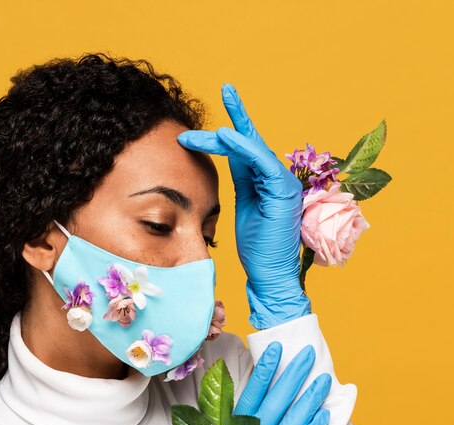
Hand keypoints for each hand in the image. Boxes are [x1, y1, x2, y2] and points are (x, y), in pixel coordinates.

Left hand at [177, 83, 311, 329]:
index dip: (227, 131)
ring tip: (203, 126)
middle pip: (249, 142)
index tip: (207, 118)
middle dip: (235, 116)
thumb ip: (237, 186)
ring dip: (228, 132)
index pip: (244, 149)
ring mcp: (281, 182)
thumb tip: (219, 168)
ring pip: (253, 147)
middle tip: (223, 89)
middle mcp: (275, 177)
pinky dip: (243, 147)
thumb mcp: (242, 210)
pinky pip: (261, 161)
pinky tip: (225, 135)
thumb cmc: (257, 247)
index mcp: (263, 181)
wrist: (271, 274)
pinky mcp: (282, 190)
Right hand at [203, 340, 330, 424]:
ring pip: (294, 416)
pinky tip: (328, 412)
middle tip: (308, 353)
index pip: (252, 391)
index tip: (277, 348)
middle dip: (293, 372)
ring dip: (311, 395)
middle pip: (277, 397)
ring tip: (324, 378)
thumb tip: (247, 404)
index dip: (266, 369)